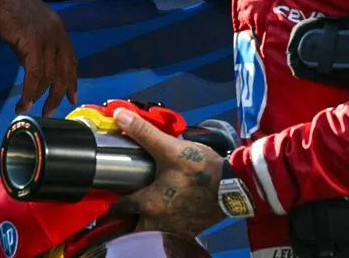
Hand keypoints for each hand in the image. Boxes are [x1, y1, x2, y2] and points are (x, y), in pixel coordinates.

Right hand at [0, 0, 77, 115]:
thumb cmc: (3, 6)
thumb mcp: (24, 29)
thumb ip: (31, 47)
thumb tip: (31, 69)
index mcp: (58, 27)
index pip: (71, 59)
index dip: (72, 80)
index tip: (71, 97)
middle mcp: (57, 32)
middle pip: (65, 70)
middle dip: (59, 93)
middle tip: (50, 111)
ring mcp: (47, 36)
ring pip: (50, 75)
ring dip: (41, 96)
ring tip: (32, 109)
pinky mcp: (33, 41)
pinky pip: (35, 73)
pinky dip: (30, 90)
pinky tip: (24, 101)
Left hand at [111, 108, 224, 237]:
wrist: (237, 185)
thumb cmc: (201, 169)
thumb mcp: (170, 147)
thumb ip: (143, 132)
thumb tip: (119, 116)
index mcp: (149, 203)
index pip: (119, 207)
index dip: (113, 196)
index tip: (112, 187)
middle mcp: (158, 222)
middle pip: (132, 225)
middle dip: (129, 215)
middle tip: (128, 198)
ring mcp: (175, 230)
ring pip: (150, 231)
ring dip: (146, 221)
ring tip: (147, 204)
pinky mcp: (190, 231)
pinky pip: (169, 233)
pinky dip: (165, 224)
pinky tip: (169, 210)